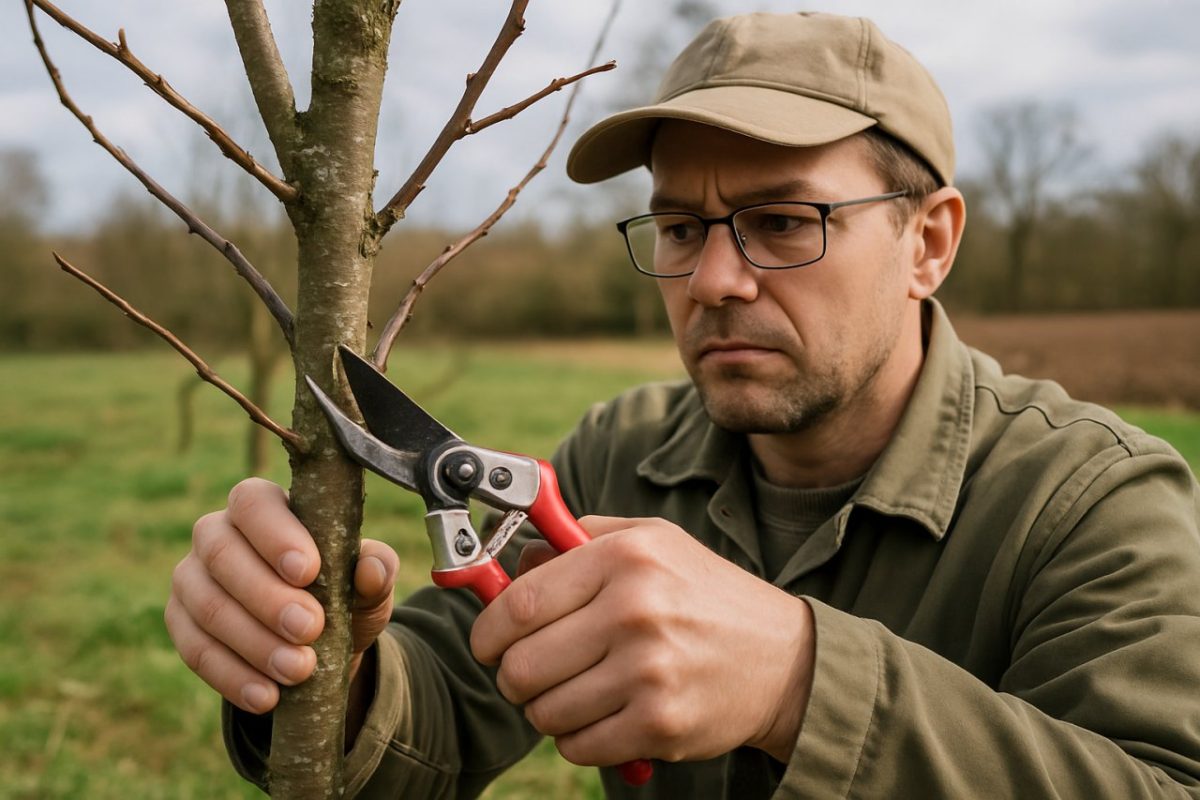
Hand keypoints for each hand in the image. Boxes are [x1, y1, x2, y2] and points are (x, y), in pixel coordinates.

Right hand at [164, 478, 398, 714]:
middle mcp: (216, 533)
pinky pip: (195, 650)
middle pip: (223, 554)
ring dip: (254, 642)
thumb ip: (377, 570)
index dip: (275, 535)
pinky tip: (267, 696)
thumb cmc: (342, 596)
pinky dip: (233, 676)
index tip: (308, 571)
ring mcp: (191, 578)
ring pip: (208, 606)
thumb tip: (372, 569)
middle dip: (267, 597)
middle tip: (310, 629)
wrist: (318, 647)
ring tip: (298, 669)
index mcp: (262, 507)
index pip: (253, 503)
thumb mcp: (368, 585)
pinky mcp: (180, 623)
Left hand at [471, 516, 814, 765]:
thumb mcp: (654, 540)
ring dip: (546, 710)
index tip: (486, 642)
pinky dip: (578, 739)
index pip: (520, 602)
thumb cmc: (708, 596)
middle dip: (512, 677)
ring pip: (544, 711)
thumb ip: (582, 538)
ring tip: (575, 693)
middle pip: (521, 664)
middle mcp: (634, 610)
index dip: (488, 630)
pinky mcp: (659, 724)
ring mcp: (648, 671)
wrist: (785, 659)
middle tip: (528, 674)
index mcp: (626, 558)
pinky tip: (603, 716)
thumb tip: (514, 561)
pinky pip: (578, 746)